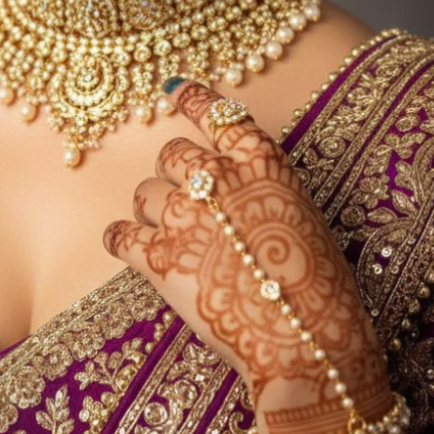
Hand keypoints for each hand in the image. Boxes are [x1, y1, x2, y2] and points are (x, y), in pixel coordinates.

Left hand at [102, 78, 396, 433]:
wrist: (307, 343)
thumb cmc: (316, 288)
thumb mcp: (301, 216)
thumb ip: (258, 189)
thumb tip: (226, 185)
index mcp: (262, 164)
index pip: (218, 113)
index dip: (192, 98)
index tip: (173, 89)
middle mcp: (218, 179)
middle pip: (172, 155)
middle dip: (173, 174)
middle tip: (186, 203)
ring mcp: (184, 216)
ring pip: (143, 193)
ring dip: (150, 211)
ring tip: (172, 239)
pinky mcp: (157, 255)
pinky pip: (117, 234)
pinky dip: (119, 240)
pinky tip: (127, 247)